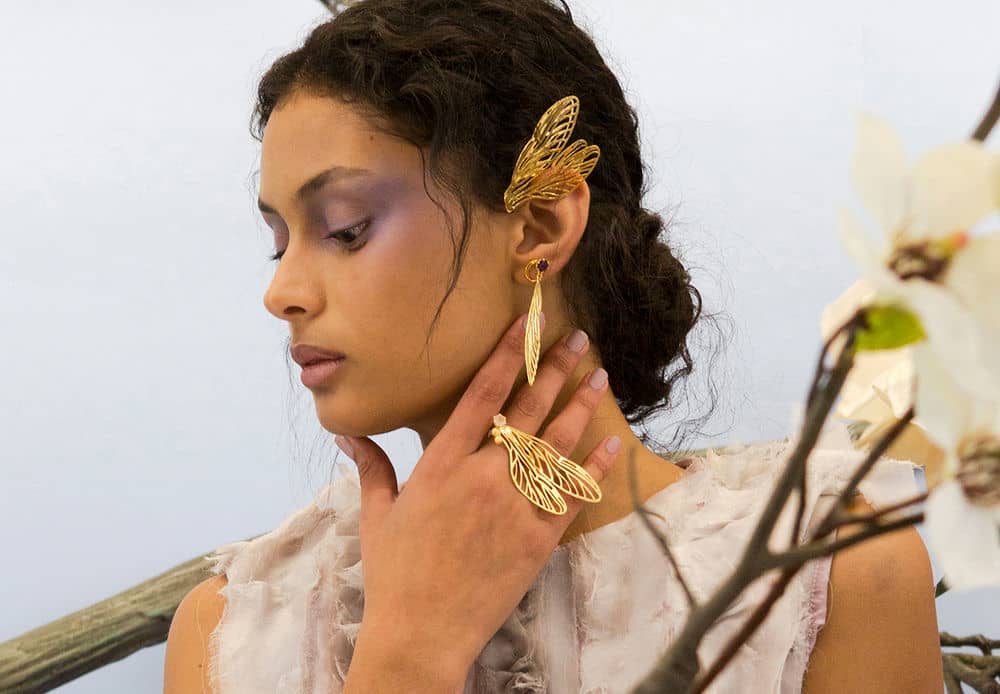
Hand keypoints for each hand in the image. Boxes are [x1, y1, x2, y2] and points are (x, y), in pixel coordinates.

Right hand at [336, 313, 619, 685]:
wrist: (422, 634)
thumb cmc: (395, 574)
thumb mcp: (377, 515)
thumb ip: (372, 467)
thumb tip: (347, 433)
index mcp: (442, 465)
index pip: (481, 394)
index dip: (507, 355)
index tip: (526, 326)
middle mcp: (482, 477)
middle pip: (528, 410)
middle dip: (556, 368)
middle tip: (579, 339)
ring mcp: (514, 507)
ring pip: (557, 444)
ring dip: (582, 405)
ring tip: (601, 376)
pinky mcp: (538, 539)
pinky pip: (574, 494)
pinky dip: (594, 466)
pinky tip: (610, 441)